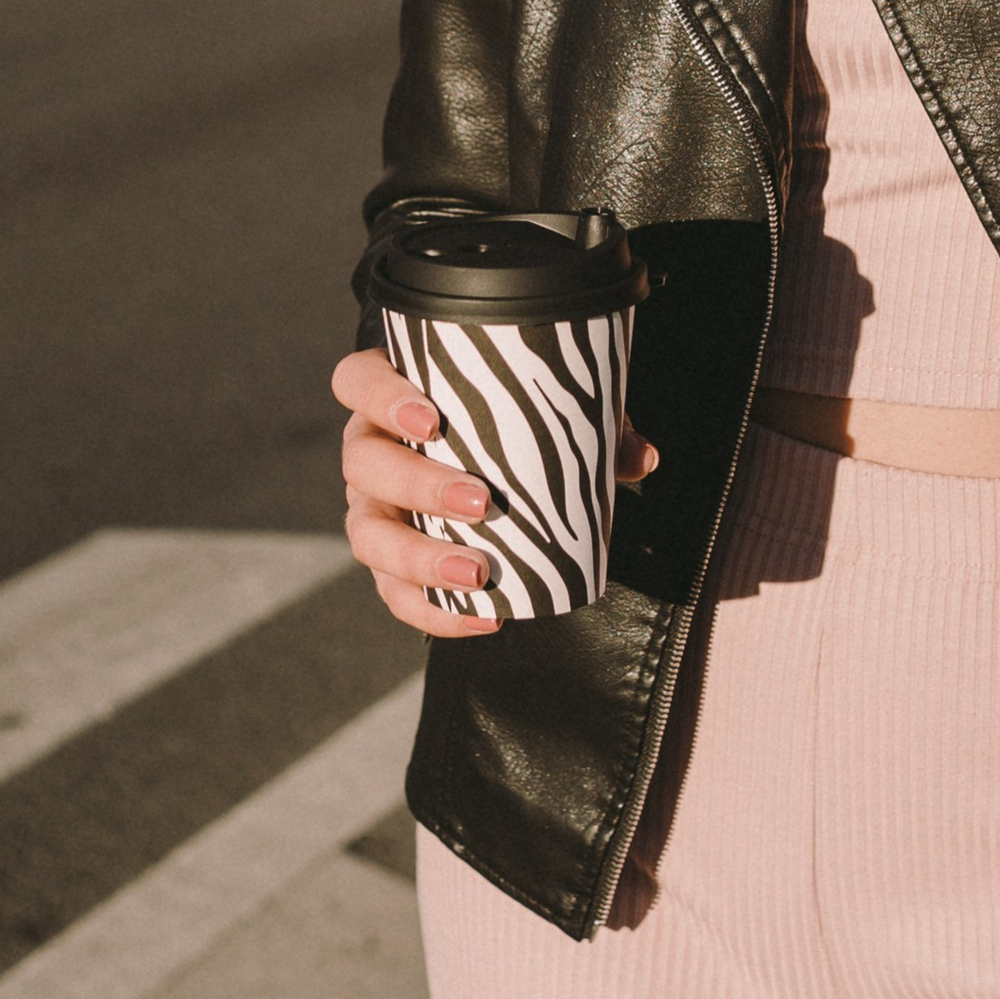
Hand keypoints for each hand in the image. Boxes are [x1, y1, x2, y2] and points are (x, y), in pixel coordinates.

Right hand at [331, 344, 661, 637]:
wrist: (488, 463)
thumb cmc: (511, 422)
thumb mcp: (548, 412)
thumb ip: (592, 426)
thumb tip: (642, 458)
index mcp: (392, 396)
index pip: (357, 381)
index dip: (381, 397)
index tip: (432, 419)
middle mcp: (369, 450)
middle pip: (364, 465)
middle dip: (418, 485)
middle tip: (482, 502)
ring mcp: (370, 509)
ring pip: (368, 536)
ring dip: (419, 557)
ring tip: (478, 572)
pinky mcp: (388, 562)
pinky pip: (393, 593)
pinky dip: (434, 611)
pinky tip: (485, 617)